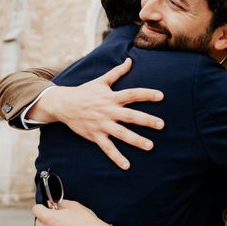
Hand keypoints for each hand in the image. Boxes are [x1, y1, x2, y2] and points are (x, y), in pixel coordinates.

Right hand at [29, 58, 164, 169]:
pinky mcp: (95, 136)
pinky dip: (117, 157)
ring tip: (150, 146)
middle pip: (130, 116)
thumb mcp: (101, 81)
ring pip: (121, 134)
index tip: (161, 96)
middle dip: (146, 120)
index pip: (132, 94)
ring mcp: (102, 124)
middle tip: (161, 125)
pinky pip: (107, 148)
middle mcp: (108, 111)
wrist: (64, 104)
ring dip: (136, 140)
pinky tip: (127, 166)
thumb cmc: (85, 92)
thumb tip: (130, 60)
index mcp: (111, 97)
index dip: (147, 94)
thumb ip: (117, 72)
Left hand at [34, 199, 107, 225]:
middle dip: (46, 220)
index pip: (36, 209)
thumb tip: (53, 205)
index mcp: (49, 218)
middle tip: (59, 221)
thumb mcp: (74, 206)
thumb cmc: (87, 223)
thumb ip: (60, 204)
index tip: (47, 209)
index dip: (42, 208)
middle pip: (38, 223)